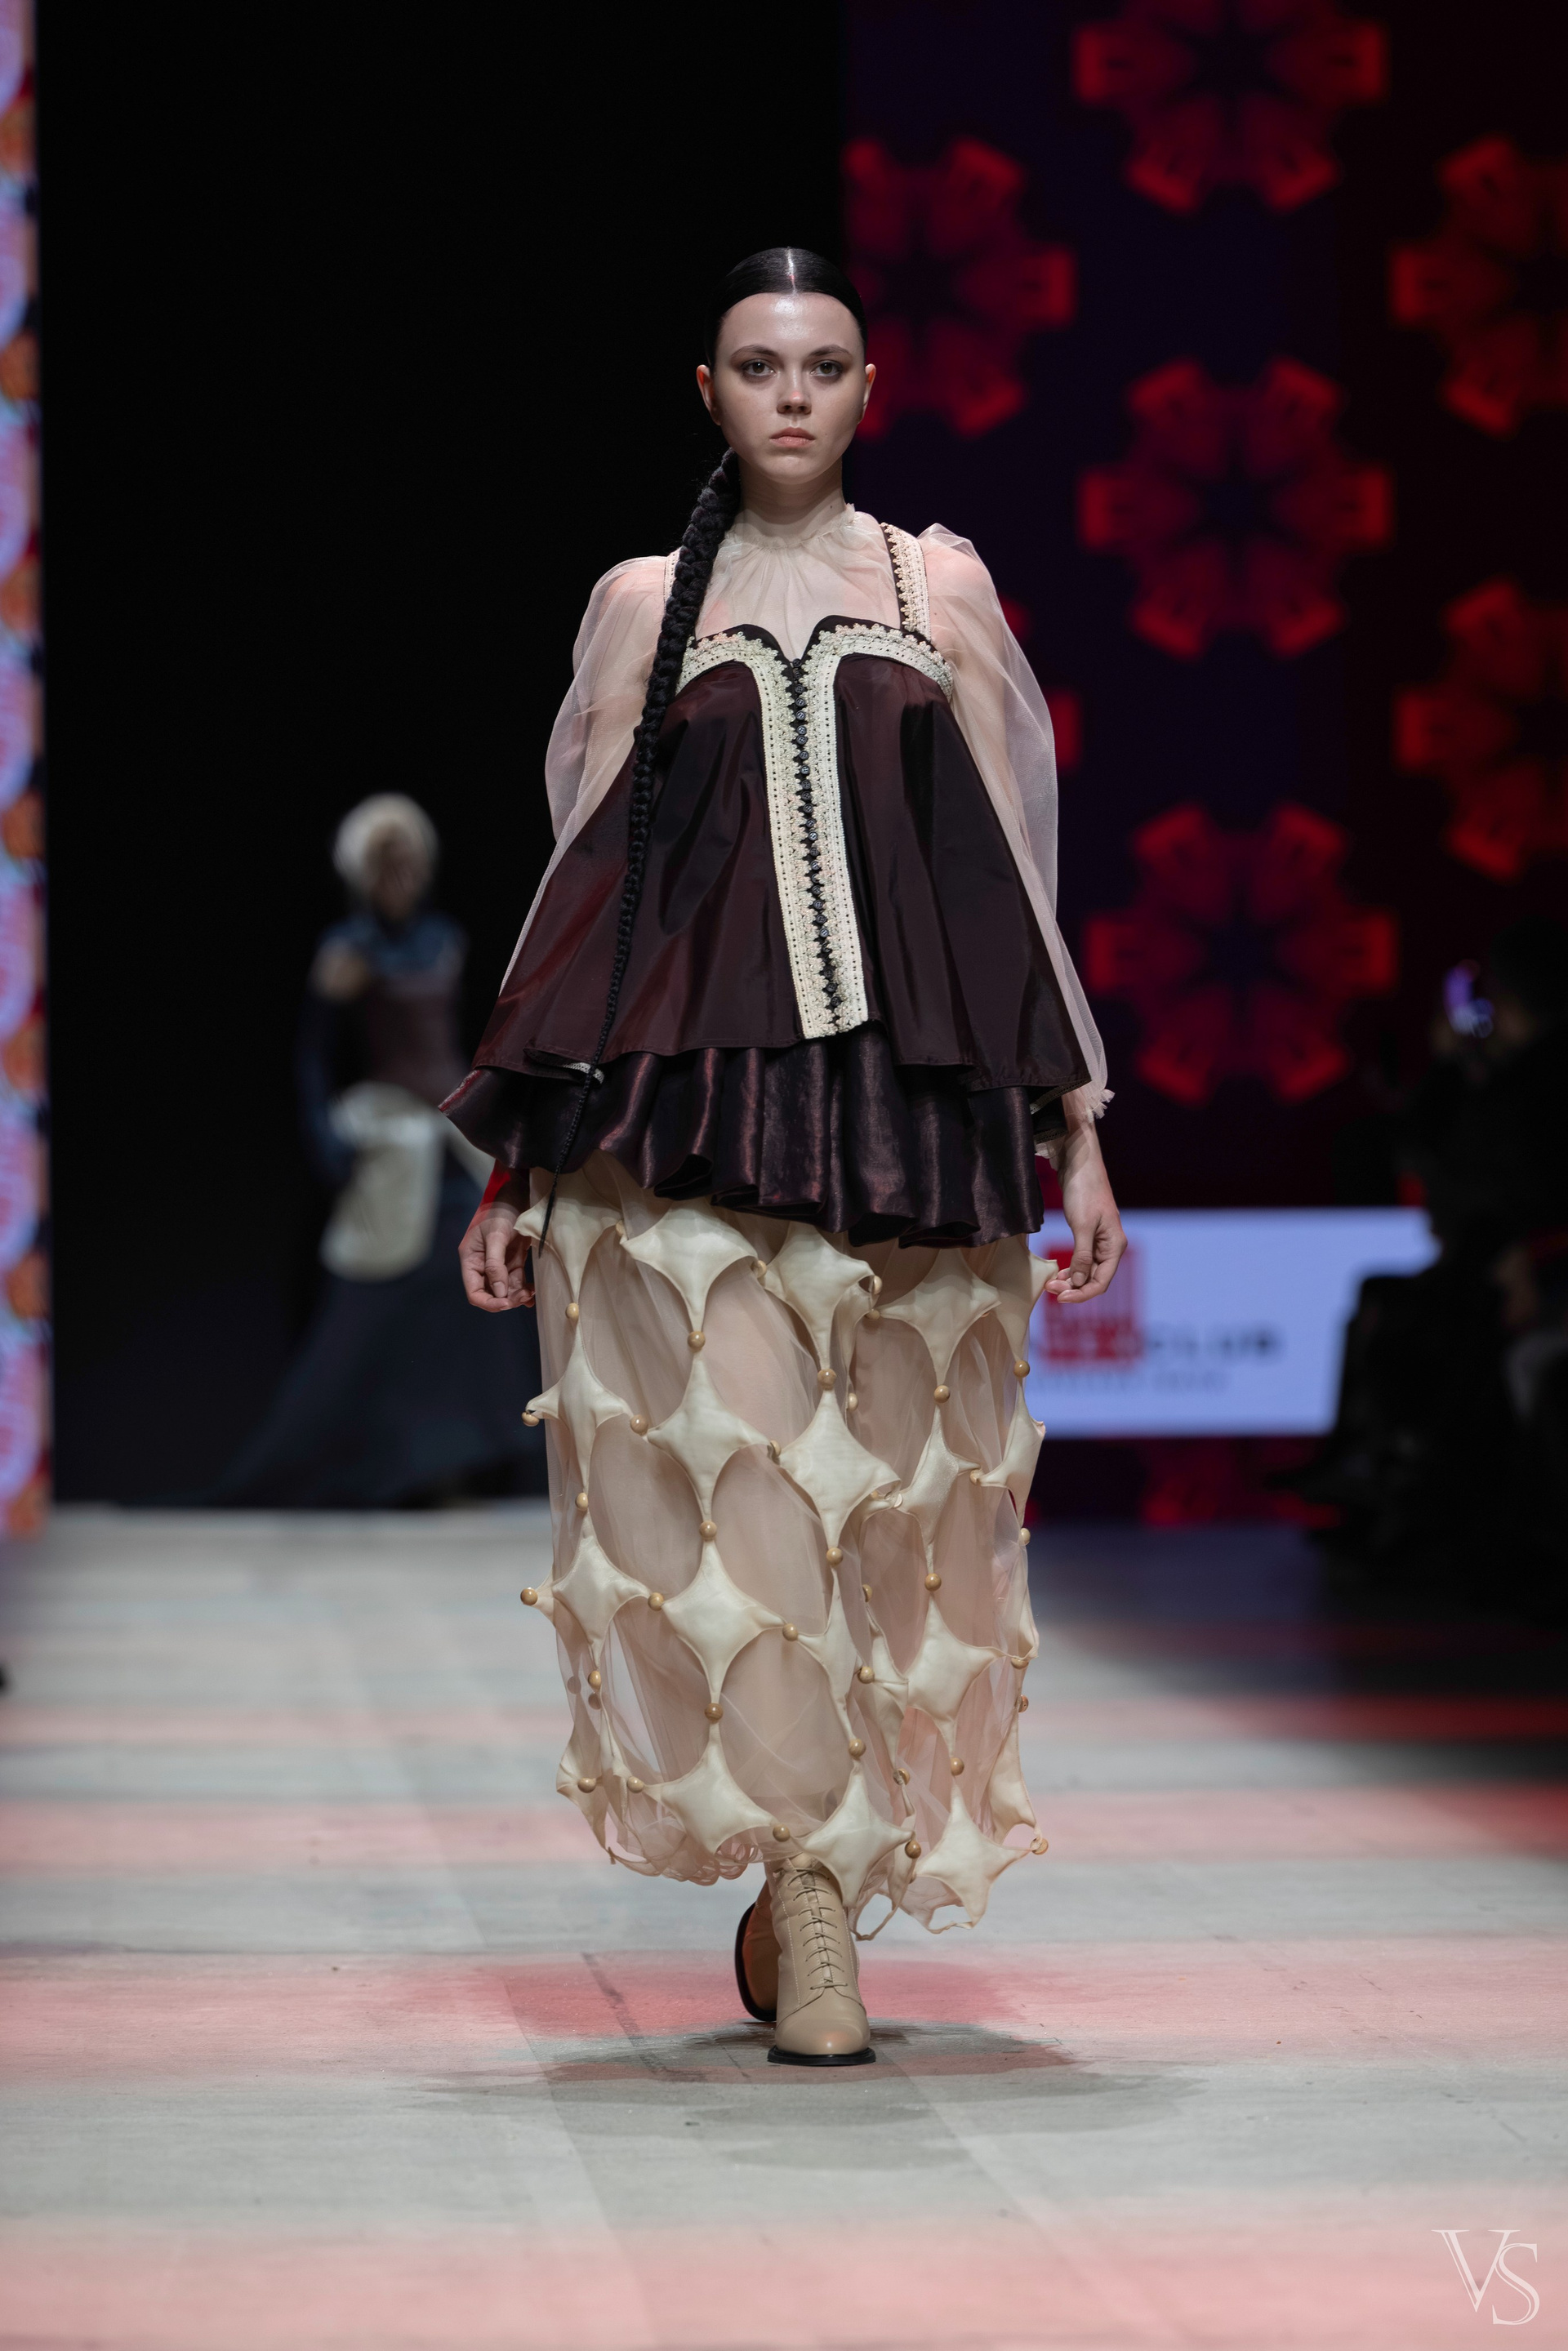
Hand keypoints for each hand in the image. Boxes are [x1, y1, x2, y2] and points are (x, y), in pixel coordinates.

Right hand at [459, 1186, 534, 1311]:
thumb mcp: (496, 1236)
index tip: (505, 1303)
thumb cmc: (502, 1211)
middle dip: (506, 1299)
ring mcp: (498, 1264)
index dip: (488, 1302)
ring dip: (517, 1295)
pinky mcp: (512, 1260)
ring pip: (505, 1289)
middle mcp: (482, 1264)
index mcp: (471, 1259)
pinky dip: (523, 1289)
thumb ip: (495, 1265)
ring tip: (530, 1293)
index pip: (474, 1291)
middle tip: (522, 1297)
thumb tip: (499, 1292)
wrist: (519, 1195)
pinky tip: (532, 1293)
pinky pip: (516, 1281)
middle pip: (490, 1293)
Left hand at [1044, 1110, 1125, 1306]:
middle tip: (1050, 1289)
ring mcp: (1100, 1242)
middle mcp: (1110, 1247)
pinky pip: (1081, 1260)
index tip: (1060, 1298)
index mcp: (1115, 1246)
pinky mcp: (1088, 1235)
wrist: (1080, 1164)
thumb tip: (1078, 1282)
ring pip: (1086, 1271)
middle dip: (1073, 1288)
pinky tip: (1058, 1273)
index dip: (1081, 1294)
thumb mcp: (1082, 1225)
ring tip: (1051, 1283)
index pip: (1101, 1282)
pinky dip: (1070, 1269)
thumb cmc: (1084, 1191)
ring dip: (1070, 1280)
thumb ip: (1081, 1256)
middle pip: (1094, 1279)